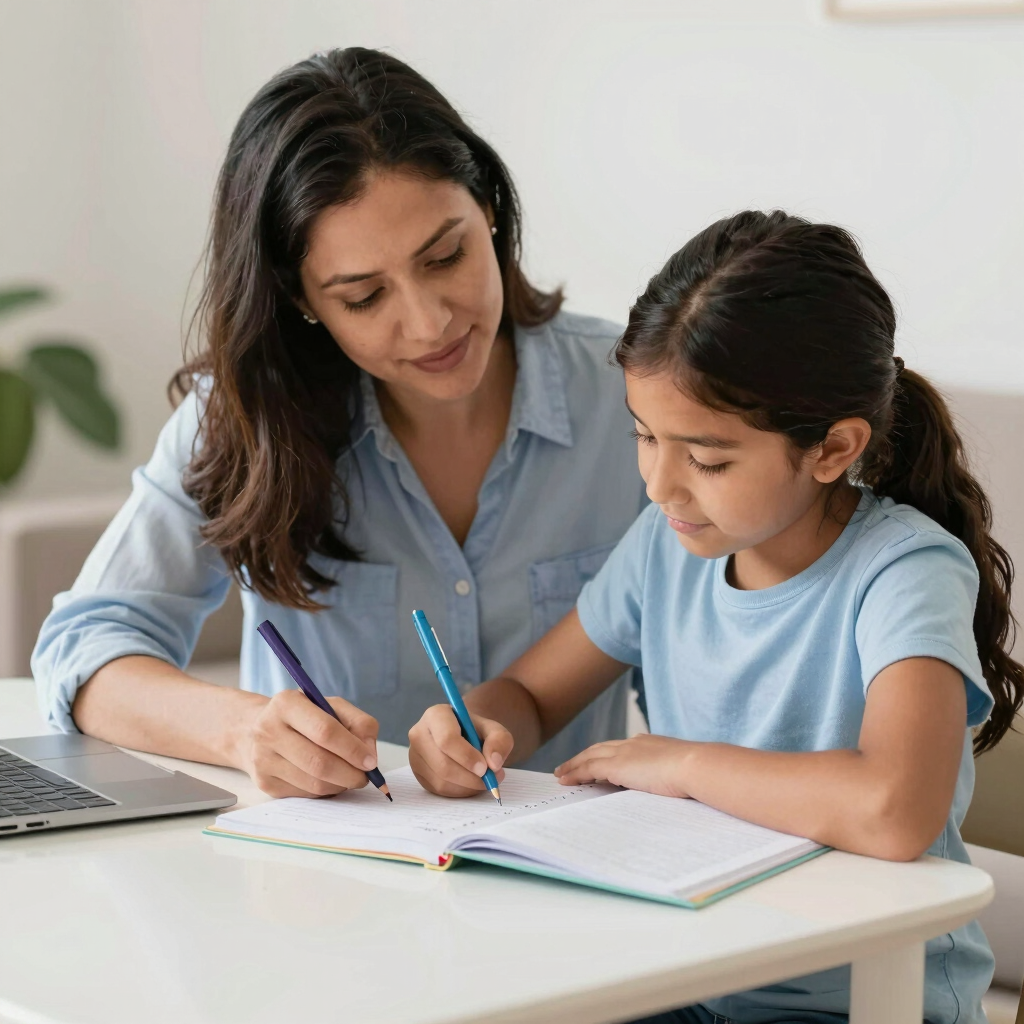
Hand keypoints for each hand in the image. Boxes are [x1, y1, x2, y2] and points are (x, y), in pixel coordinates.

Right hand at [236, 690, 379, 797]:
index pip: (325, 731)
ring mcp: (263, 760)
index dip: (352, 749)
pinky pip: (306, 794)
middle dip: (350, 773)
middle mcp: (268, 731)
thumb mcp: (331, 706)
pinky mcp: (265, 783)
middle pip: (319, 762)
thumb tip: (369, 753)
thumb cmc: (304, 716)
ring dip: (340, 784)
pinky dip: (325, 790)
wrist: (259, 730)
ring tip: (349, 776)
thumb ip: (358, 723)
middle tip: (365, 776)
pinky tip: (329, 779)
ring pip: (314, 783)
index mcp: (286, 704)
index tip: (370, 761)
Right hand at [408, 704, 512, 797]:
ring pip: (441, 780)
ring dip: (468, 786)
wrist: (464, 737)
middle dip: (470, 777)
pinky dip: (460, 792)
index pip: (446, 739)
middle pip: (443, 764)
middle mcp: (419, 734)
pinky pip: (439, 790)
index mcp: (436, 715)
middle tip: (490, 779)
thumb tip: (494, 763)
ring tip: (485, 780)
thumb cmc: (477, 731)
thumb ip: (499, 741)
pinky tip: (471, 783)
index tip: (485, 767)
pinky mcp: (418, 774)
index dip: (467, 757)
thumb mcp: (494, 730)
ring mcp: (415, 756)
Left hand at [554, 734, 694, 797]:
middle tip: (568, 766)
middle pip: (599, 748)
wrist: (696, 765)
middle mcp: (633, 744)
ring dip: (574, 765)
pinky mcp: (617, 766)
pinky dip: (575, 773)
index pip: (620, 748)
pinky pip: (588, 769)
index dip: (605, 754)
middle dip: (583, 757)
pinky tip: (566, 780)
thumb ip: (667, 774)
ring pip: (590, 756)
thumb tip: (666, 785)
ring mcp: (624, 753)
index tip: (595, 761)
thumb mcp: (679, 771)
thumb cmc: (696, 772)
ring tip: (561, 774)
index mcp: (648, 744)